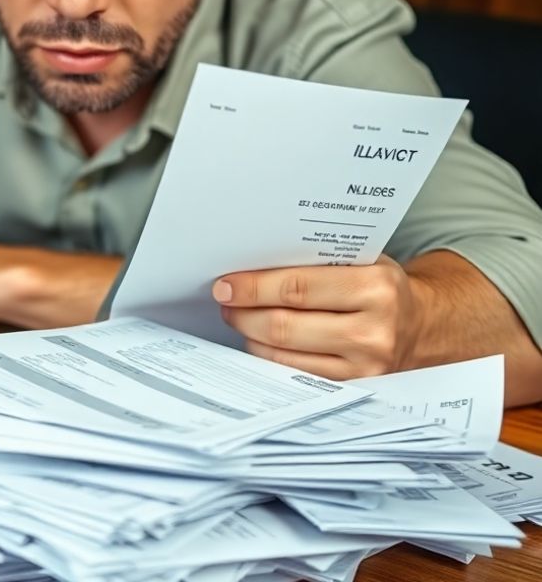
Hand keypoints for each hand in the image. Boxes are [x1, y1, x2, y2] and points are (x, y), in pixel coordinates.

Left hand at [213, 255, 423, 379]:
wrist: (424, 327)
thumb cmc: (381, 288)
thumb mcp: (362, 262)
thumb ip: (316, 261)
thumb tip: (251, 265)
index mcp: (376, 288)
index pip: (297, 288)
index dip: (253, 287)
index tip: (226, 284)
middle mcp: (373, 331)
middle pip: (283, 325)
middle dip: (244, 312)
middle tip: (226, 301)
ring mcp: (364, 366)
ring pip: (282, 354)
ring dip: (250, 335)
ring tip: (239, 317)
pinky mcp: (353, 387)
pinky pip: (294, 373)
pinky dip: (268, 356)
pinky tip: (260, 340)